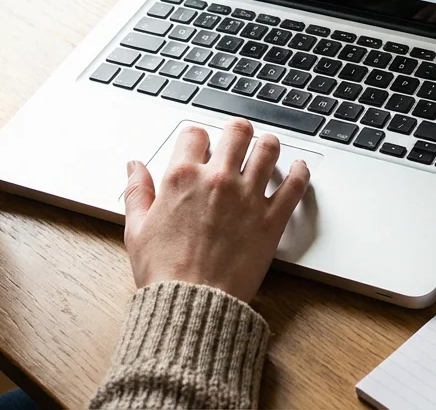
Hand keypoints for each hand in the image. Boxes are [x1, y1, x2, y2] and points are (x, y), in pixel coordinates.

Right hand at [122, 119, 310, 301]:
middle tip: (239, 138)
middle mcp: (217, 180)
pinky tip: (299, 168)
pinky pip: (295, 185)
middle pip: (237, 131)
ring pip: (269, 150)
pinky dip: (301, 172)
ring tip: (268, 148)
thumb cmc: (164, 272)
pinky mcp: (271, 220)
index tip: (202, 146)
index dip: (198, 137)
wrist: (192, 304)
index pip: (194, 134)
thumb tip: (134, 166)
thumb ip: (136, 191)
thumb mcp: (137, 229)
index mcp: (182, 178)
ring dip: (269, 145)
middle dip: (238, 131)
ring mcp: (247, 198)